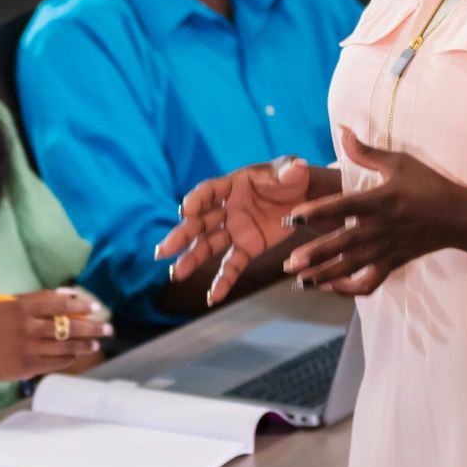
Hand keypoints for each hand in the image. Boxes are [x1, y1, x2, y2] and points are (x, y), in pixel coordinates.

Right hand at [0, 287, 109, 380]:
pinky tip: (77, 354)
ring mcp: (29, 348)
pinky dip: (70, 358)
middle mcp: (27, 327)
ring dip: (85, 345)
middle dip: (93, 328)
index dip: (81, 307)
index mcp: (23, 308)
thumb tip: (70, 295)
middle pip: (68, 327)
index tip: (96, 309)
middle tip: (108, 328)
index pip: (60, 305)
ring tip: (96, 344)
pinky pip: (58, 362)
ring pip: (67, 347)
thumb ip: (38, 298)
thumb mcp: (11, 304)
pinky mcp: (29, 366)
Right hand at [155, 157, 319, 303]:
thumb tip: (295, 168)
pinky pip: (233, 265)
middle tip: (163, 250)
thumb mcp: (292, 171)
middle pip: (200, 223)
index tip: (186, 210)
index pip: (210, 192)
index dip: (198, 200)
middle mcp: (227, 208)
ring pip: (209, 246)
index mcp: (233, 185)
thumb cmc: (291, 178)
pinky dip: (224, 281)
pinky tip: (212, 298)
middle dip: (182, 236)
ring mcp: (235, 230)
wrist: (303, 197)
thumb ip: (291, 171)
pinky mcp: (247, 247)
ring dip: (192, 259)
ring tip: (176, 274)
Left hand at [278, 130, 466, 296]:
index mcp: (380, 201)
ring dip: (325, 276)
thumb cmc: (428, 185)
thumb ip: (365, 151)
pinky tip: (331, 288)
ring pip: (352, 268)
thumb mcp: (399, 162)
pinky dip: (351, 289)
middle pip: (343, 245)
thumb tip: (341, 129)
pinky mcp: (393, 264)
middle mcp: (380, 228)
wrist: (459, 217)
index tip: (292, 218)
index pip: (343, 207)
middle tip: (289, 264)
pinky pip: (370, 283)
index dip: (316, 213)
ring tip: (300, 283)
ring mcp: (386, 249)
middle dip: (315, 256)